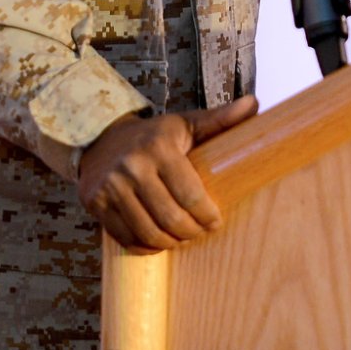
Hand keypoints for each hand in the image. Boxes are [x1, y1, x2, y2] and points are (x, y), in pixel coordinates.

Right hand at [78, 95, 257, 250]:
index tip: (215, 221)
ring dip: (170, 243)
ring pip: (148, 232)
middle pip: (170, 217)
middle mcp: (133, 166)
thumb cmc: (154, 134)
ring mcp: (111, 186)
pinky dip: (146, 246)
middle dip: (191, 232)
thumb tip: (254, 103)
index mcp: (160, 146)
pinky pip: (126, 237)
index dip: (206, 215)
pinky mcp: (96, 203)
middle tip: (200, 232)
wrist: (102, 137)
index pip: (190, 194)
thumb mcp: (186, 123)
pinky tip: (158, 241)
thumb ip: (220, 118)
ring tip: (181, 238)